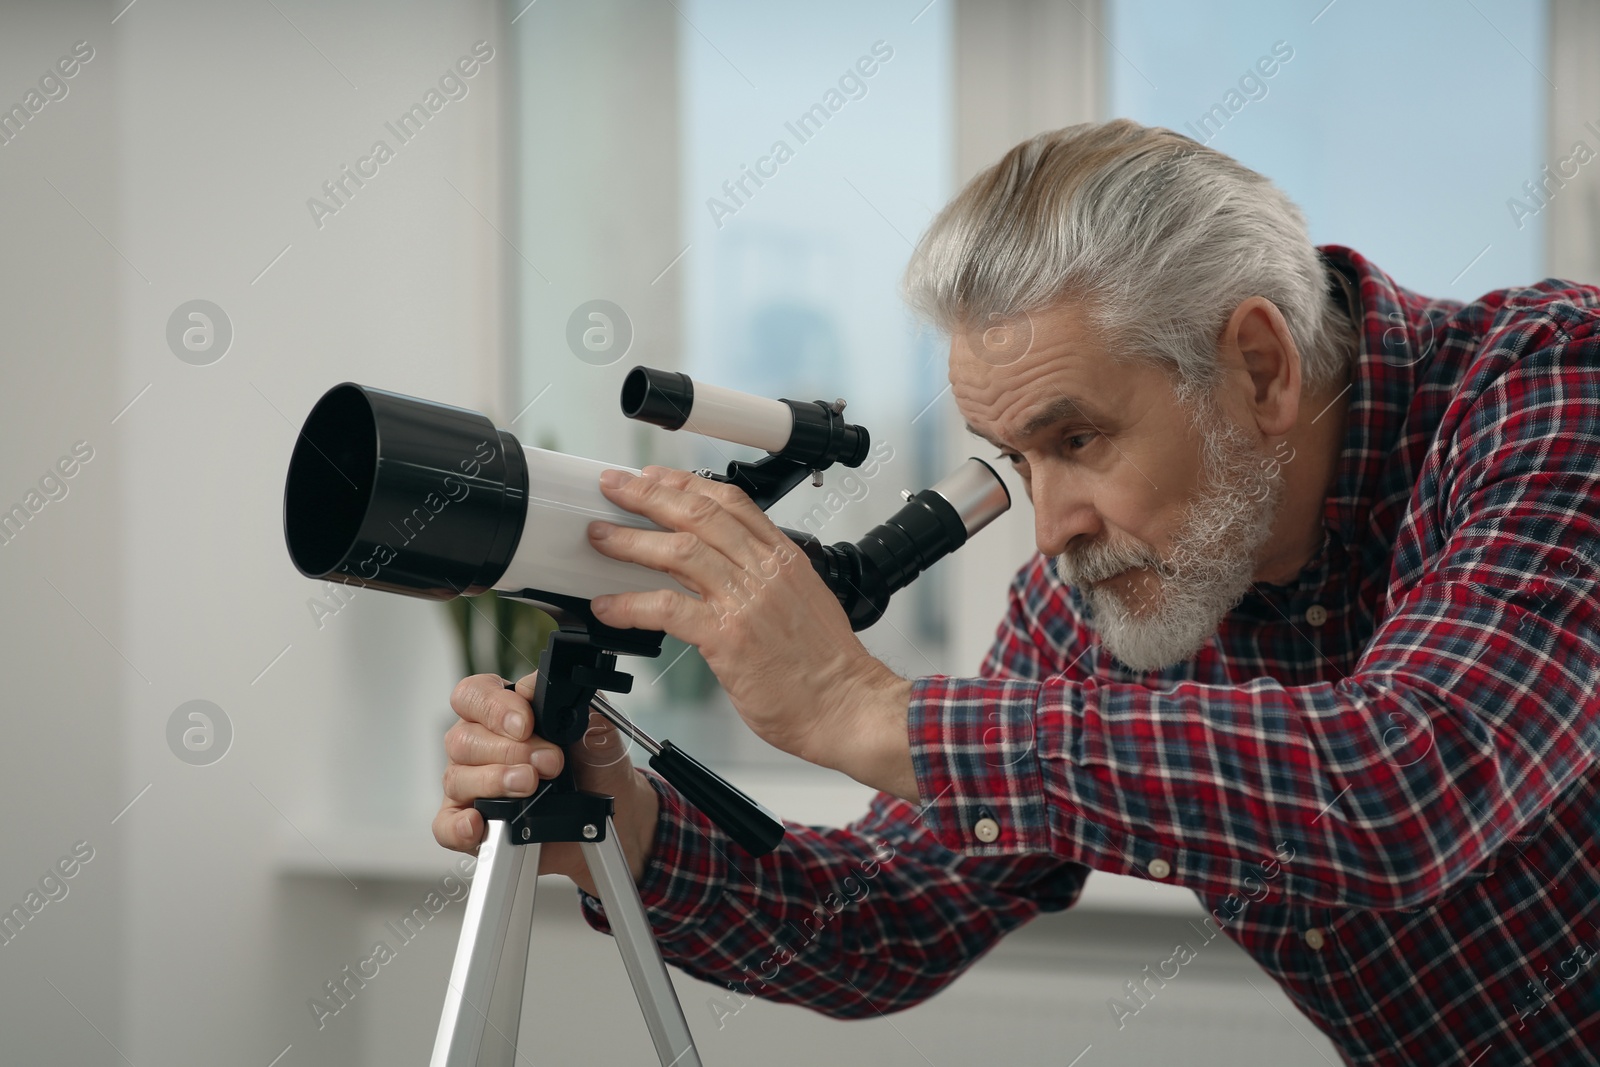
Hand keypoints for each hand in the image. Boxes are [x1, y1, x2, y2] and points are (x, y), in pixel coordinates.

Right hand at [432, 671, 660, 894]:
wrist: (612, 814)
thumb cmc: (597, 769)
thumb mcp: (599, 730)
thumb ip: (576, 705)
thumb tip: (543, 692)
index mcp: (505, 712)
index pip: (474, 695)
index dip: (494, 707)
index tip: (525, 724)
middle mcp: (481, 745)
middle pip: (463, 738)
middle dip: (509, 750)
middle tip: (548, 762)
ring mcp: (473, 786)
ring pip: (457, 778)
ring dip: (494, 781)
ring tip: (530, 786)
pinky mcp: (474, 824)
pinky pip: (448, 825)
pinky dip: (460, 825)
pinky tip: (478, 823)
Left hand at [585, 466, 916, 798]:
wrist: (848, 706)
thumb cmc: (827, 666)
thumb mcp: (804, 602)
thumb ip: (765, 580)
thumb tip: (722, 570)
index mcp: (785, 558)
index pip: (730, 501)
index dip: (685, 483)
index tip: (655, 477)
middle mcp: (765, 571)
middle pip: (698, 513)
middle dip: (647, 494)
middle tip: (613, 487)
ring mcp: (746, 601)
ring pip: (679, 551)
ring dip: (630, 541)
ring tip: (601, 538)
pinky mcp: (728, 637)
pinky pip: (666, 608)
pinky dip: (630, 604)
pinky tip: (608, 608)